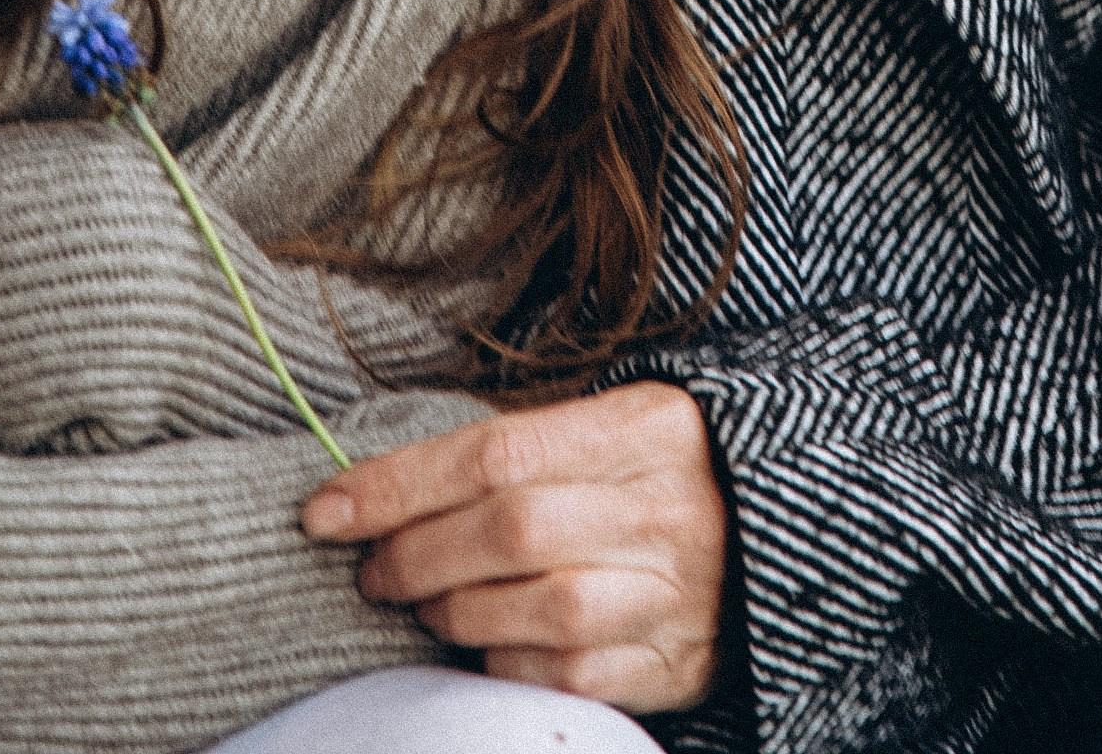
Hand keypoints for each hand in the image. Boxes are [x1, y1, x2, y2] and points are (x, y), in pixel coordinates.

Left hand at [303, 381, 727, 711]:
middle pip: (510, 529)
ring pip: (536, 610)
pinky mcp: (676, 663)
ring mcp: (676, 591)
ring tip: (426, 603)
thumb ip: (521, 448)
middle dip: (415, 554)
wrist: (777, 534)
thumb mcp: (612, 426)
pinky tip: (488, 641)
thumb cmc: (663, 474)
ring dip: (454, 611)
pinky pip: (567, 675)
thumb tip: (383, 485)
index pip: (498, 449)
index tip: (324, 509)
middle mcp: (666, 507)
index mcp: (648, 426)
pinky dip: (507, 662)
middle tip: (372, 568)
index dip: (399, 483)